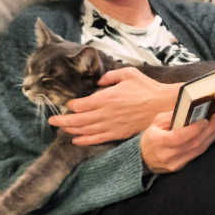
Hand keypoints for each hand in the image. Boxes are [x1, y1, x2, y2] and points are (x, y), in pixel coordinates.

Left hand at [48, 67, 178, 144]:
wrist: (163, 105)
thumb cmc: (147, 88)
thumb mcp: (128, 73)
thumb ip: (111, 76)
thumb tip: (99, 82)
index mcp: (107, 97)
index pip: (81, 104)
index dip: (72, 105)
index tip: (68, 105)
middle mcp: (106, 113)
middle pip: (79, 119)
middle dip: (63, 121)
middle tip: (51, 121)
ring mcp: (112, 125)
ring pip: (86, 130)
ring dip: (71, 130)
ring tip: (60, 130)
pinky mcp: (119, 133)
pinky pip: (98, 139)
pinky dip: (85, 140)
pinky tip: (76, 141)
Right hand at [140, 111, 214, 172]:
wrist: (145, 157)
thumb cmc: (152, 136)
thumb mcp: (156, 122)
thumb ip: (172, 116)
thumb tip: (191, 109)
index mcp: (158, 142)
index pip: (178, 137)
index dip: (194, 130)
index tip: (205, 120)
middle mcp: (167, 155)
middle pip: (193, 143)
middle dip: (210, 129)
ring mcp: (175, 163)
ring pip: (199, 150)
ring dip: (213, 135)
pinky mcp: (182, 166)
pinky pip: (198, 154)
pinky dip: (208, 142)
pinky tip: (214, 132)